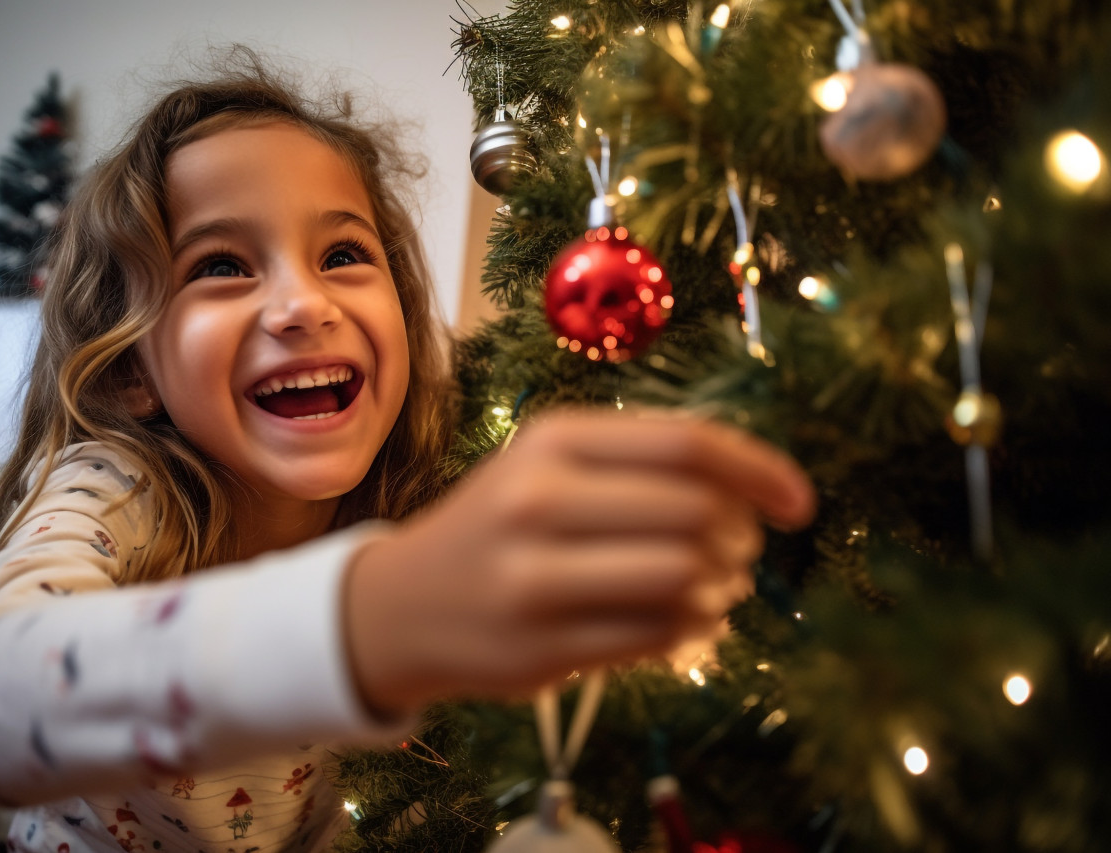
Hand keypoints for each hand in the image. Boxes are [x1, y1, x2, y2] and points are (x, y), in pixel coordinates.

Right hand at [343, 409, 814, 716]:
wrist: (400, 605)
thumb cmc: (497, 525)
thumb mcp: (549, 465)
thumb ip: (640, 463)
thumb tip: (755, 490)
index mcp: (550, 442)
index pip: (688, 445)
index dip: (762, 472)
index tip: (800, 505)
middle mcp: (538, 502)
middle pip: (699, 514)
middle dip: (741, 539)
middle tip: (738, 552)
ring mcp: (534, 580)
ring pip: (687, 581)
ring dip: (722, 590)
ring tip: (711, 589)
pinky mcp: (540, 650)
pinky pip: (659, 637)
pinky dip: (691, 629)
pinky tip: (679, 621)